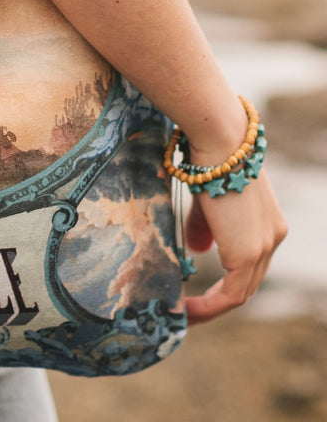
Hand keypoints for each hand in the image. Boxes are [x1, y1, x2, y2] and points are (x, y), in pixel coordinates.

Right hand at [182, 172, 287, 323]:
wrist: (221, 142)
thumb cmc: (209, 158)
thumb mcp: (208, 196)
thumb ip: (205, 226)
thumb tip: (197, 250)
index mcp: (267, 223)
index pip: (249, 261)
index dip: (225, 276)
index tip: (200, 286)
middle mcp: (272, 238)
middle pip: (248, 281)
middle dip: (218, 299)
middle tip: (189, 308)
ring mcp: (263, 248)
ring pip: (242, 292)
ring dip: (212, 308)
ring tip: (184, 314)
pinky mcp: (247, 253)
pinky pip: (232, 294)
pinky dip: (210, 306)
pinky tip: (186, 308)